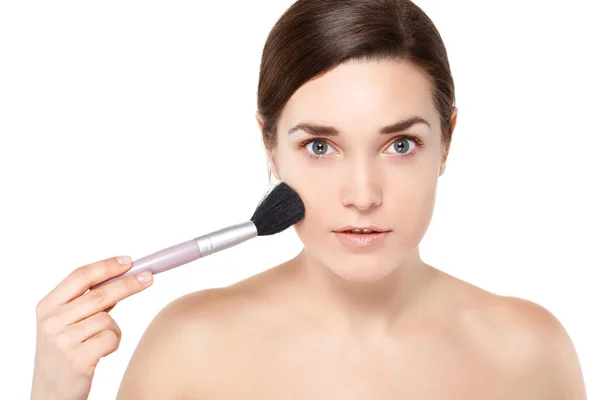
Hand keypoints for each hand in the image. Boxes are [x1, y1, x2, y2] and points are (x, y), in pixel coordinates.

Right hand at [31, 256, 153, 399]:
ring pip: (107, 319)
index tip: (128, 262)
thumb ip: (87, 301)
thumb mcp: (66, 323)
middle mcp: (51, 321)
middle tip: (148, 277)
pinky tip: (100, 352)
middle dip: (128, 284)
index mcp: (47, 306)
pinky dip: (113, 343)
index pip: (80, 276)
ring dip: (113, 328)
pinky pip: (111, 338)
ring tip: (100, 342)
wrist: (51, 393)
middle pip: (100, 294)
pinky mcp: (77, 359)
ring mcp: (62, 340)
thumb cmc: (64, 353)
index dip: (106, 267)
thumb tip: (121, 277)